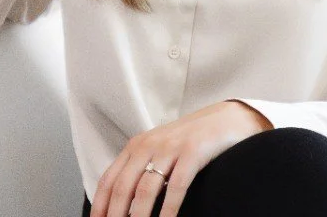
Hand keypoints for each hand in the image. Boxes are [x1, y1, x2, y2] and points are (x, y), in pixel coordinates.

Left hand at [90, 100, 272, 216]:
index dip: (100, 207)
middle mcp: (149, 144)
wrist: (226, 118)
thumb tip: (122, 206)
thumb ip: (141, 170)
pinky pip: (177, 186)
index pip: (108, 180)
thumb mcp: (160, 150)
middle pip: (123, 188)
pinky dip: (169, 210)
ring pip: (146, 190)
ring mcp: (171, 147)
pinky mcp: (193, 152)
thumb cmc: (191, 140)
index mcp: (136, 146)